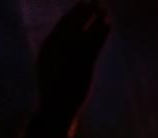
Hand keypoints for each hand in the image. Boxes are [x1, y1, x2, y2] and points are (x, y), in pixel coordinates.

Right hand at [36, 1, 109, 123]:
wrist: (55, 107)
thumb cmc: (52, 88)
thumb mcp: (49, 66)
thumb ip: (56, 50)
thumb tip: (62, 41)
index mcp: (49, 45)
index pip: (64, 23)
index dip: (75, 12)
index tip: (83, 3)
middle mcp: (60, 46)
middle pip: (76, 22)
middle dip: (86, 10)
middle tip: (96, 1)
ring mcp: (72, 54)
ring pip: (87, 30)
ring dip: (97, 18)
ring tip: (105, 10)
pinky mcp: (85, 63)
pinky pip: (96, 43)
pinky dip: (102, 32)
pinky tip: (109, 24)